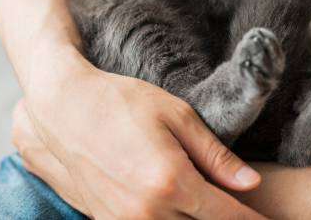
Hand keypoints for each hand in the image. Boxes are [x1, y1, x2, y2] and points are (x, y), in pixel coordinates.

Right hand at [17, 63, 268, 218]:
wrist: (60, 108)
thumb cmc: (119, 101)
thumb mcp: (175, 115)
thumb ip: (214, 154)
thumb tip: (250, 185)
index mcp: (171, 182)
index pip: (227, 215)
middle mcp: (147, 212)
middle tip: (233, 208)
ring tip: (201, 204)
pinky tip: (170, 205)